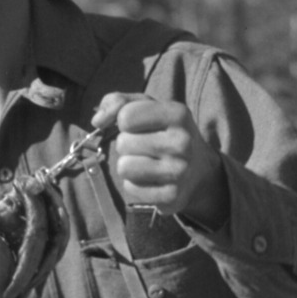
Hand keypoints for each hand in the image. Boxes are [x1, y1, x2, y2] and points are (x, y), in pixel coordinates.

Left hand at [90, 92, 228, 228]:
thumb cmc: (164, 132)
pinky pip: (130, 188)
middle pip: (123, 143)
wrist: (199, 168)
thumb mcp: (147, 107)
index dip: (124, 121)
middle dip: (127, 145)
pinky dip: (134, 184)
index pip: (126, 116)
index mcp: (178, 114)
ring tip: (146, 162)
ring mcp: (179, 170)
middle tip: (145, 147)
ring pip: (124, 167)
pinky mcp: (172, 195)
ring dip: (128, 165)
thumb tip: (97, 121)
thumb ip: (118, 102)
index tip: (138, 126)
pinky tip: (151, 179)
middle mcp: (182, 141)